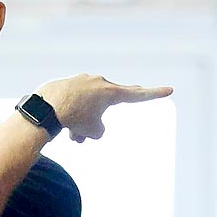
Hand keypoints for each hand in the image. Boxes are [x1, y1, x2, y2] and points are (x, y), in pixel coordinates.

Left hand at [34, 74, 172, 142]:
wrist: (46, 107)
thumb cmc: (74, 118)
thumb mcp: (94, 131)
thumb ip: (99, 130)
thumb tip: (92, 126)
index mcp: (111, 92)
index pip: (138, 95)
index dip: (154, 95)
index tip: (169, 90)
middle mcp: (99, 83)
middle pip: (108, 105)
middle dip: (100, 120)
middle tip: (112, 109)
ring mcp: (83, 81)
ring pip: (88, 109)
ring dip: (83, 124)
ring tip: (72, 135)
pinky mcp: (69, 85)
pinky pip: (75, 105)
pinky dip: (72, 117)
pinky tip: (62, 124)